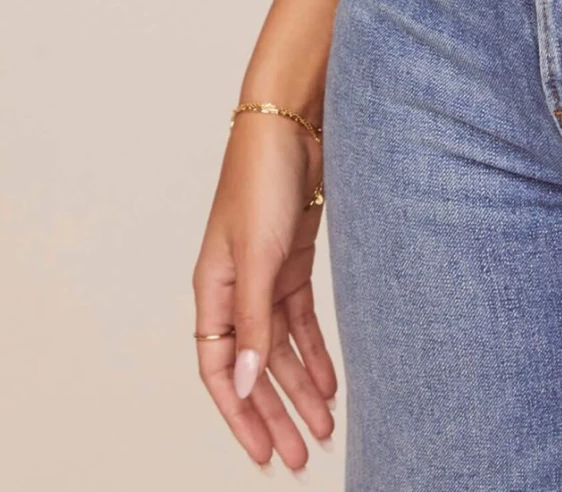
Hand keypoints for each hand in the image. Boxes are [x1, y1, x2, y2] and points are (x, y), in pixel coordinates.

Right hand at [193, 112, 337, 468]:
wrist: (293, 124)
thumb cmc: (263, 180)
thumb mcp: (259, 256)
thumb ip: (254, 321)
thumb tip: (247, 384)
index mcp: (213, 291)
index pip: (221, 371)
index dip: (240, 416)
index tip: (262, 454)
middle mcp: (237, 289)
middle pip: (255, 367)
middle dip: (276, 413)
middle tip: (299, 455)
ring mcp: (267, 275)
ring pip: (281, 348)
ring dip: (301, 387)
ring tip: (323, 428)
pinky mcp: (294, 260)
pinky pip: (302, 320)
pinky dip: (315, 351)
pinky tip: (331, 381)